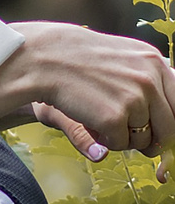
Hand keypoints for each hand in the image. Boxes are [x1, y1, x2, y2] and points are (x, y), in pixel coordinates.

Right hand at [0, 22, 174, 178]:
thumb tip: (162, 125)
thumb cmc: (76, 61)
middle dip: (149, 139)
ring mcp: (136, 98)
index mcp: (155, 62)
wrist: (42, 59)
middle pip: (168, 128)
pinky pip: (118, 144)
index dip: (168, 126)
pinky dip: (102, 140)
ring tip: (98, 119)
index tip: (156, 135)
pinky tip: (88, 121)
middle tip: (126, 136)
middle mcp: (152, 80)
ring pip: (143, 140)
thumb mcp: (119, 63)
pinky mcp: (116, 116)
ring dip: (122, 139)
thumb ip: (145, 86)